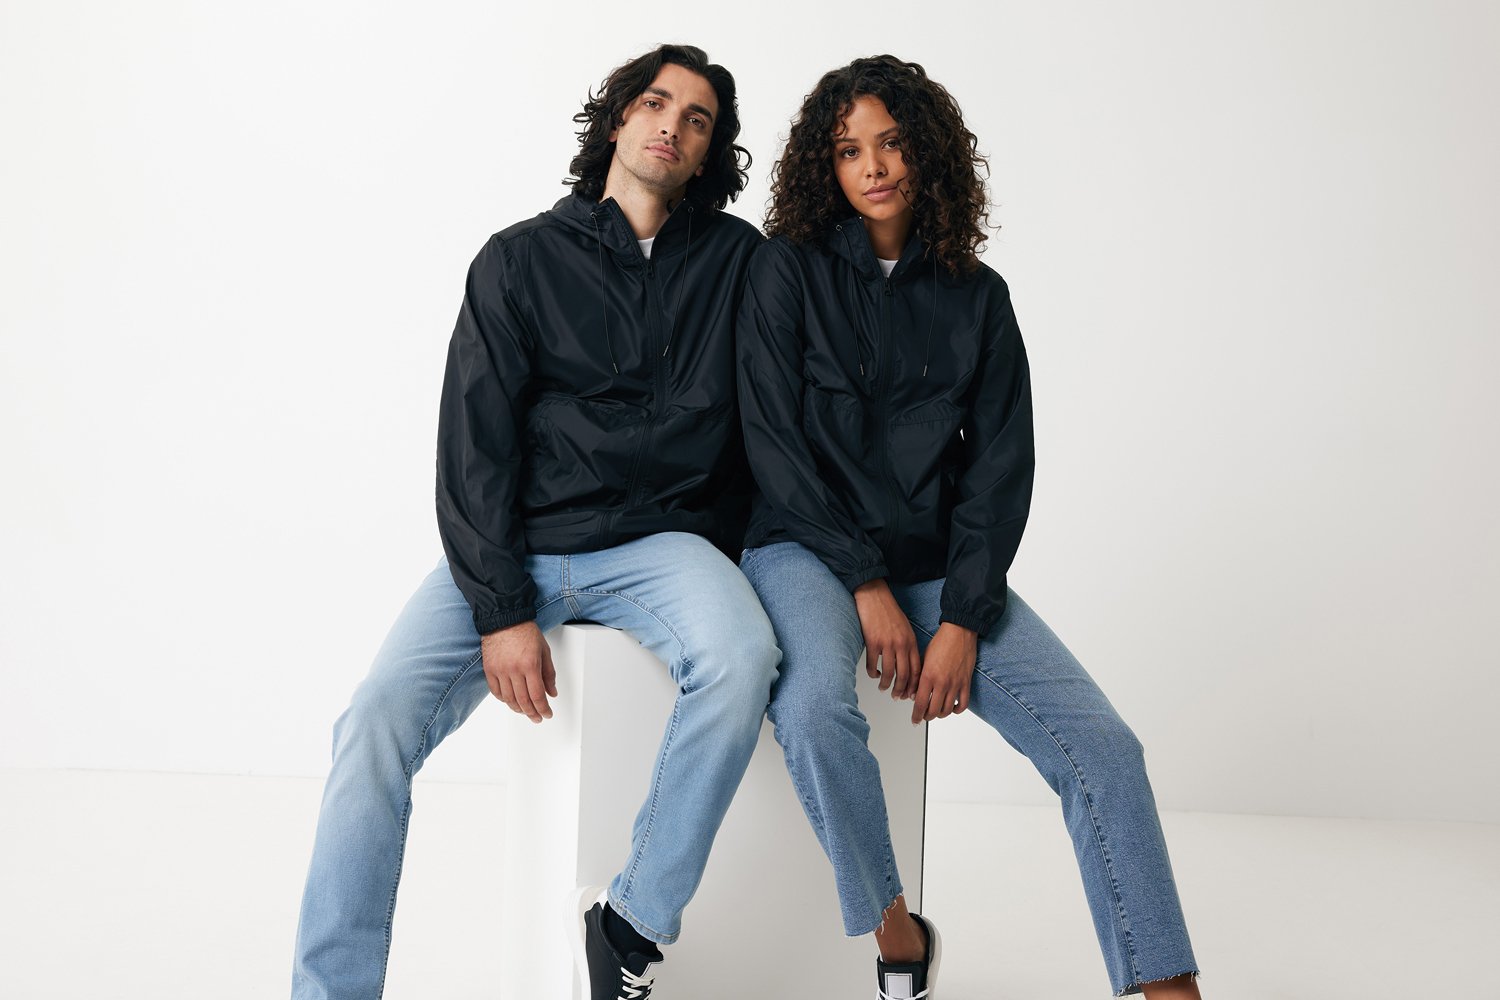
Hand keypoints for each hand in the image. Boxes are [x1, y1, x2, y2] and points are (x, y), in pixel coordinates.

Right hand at [481, 621, 557, 722]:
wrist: (504, 619)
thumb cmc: (525, 631)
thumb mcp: (544, 651)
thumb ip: (549, 674)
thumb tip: (552, 692)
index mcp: (530, 665)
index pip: (537, 696)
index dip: (543, 709)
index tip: (547, 714)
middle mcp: (514, 670)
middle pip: (523, 701)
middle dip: (532, 713)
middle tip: (537, 718)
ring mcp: (500, 671)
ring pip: (509, 699)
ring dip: (518, 709)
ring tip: (525, 711)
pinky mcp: (489, 669)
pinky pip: (496, 692)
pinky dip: (504, 700)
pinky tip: (510, 701)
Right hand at [853, 579, 920, 699]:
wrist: (874, 595)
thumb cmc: (888, 611)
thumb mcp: (905, 628)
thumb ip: (907, 645)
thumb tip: (907, 664)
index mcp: (911, 641)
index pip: (917, 670)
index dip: (914, 685)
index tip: (911, 693)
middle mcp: (901, 644)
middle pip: (904, 675)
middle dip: (901, 690)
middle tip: (897, 697)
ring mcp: (887, 644)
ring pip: (889, 673)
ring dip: (886, 684)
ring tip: (883, 688)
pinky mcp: (872, 642)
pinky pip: (872, 664)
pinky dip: (872, 672)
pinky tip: (873, 674)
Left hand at [910, 623, 975, 722]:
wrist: (959, 632)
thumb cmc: (941, 642)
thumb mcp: (923, 659)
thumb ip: (919, 677)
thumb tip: (915, 694)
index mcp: (928, 676)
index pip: (920, 703)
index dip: (916, 715)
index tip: (914, 720)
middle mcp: (942, 682)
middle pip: (933, 711)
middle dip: (926, 717)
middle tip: (923, 716)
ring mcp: (955, 684)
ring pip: (946, 710)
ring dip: (939, 714)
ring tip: (935, 712)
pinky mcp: (966, 682)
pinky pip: (963, 704)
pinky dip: (956, 710)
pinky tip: (951, 708)